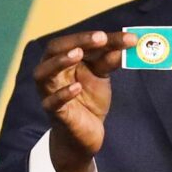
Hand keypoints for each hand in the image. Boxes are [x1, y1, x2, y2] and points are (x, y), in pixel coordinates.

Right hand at [33, 30, 137, 171]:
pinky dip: (62, 94)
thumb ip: (110, 60)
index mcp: (62, 59)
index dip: (94, 36)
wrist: (85, 134)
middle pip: (55, 50)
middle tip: (99, 38)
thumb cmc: (89, 98)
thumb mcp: (101, 76)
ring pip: (44, 73)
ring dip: (60, 62)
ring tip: (78, 54)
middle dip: (77, 41)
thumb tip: (128, 42)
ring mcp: (49, 92)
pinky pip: (52, 102)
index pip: (74, 41)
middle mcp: (51, 71)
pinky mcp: (54, 113)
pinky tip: (76, 88)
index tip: (122, 37)